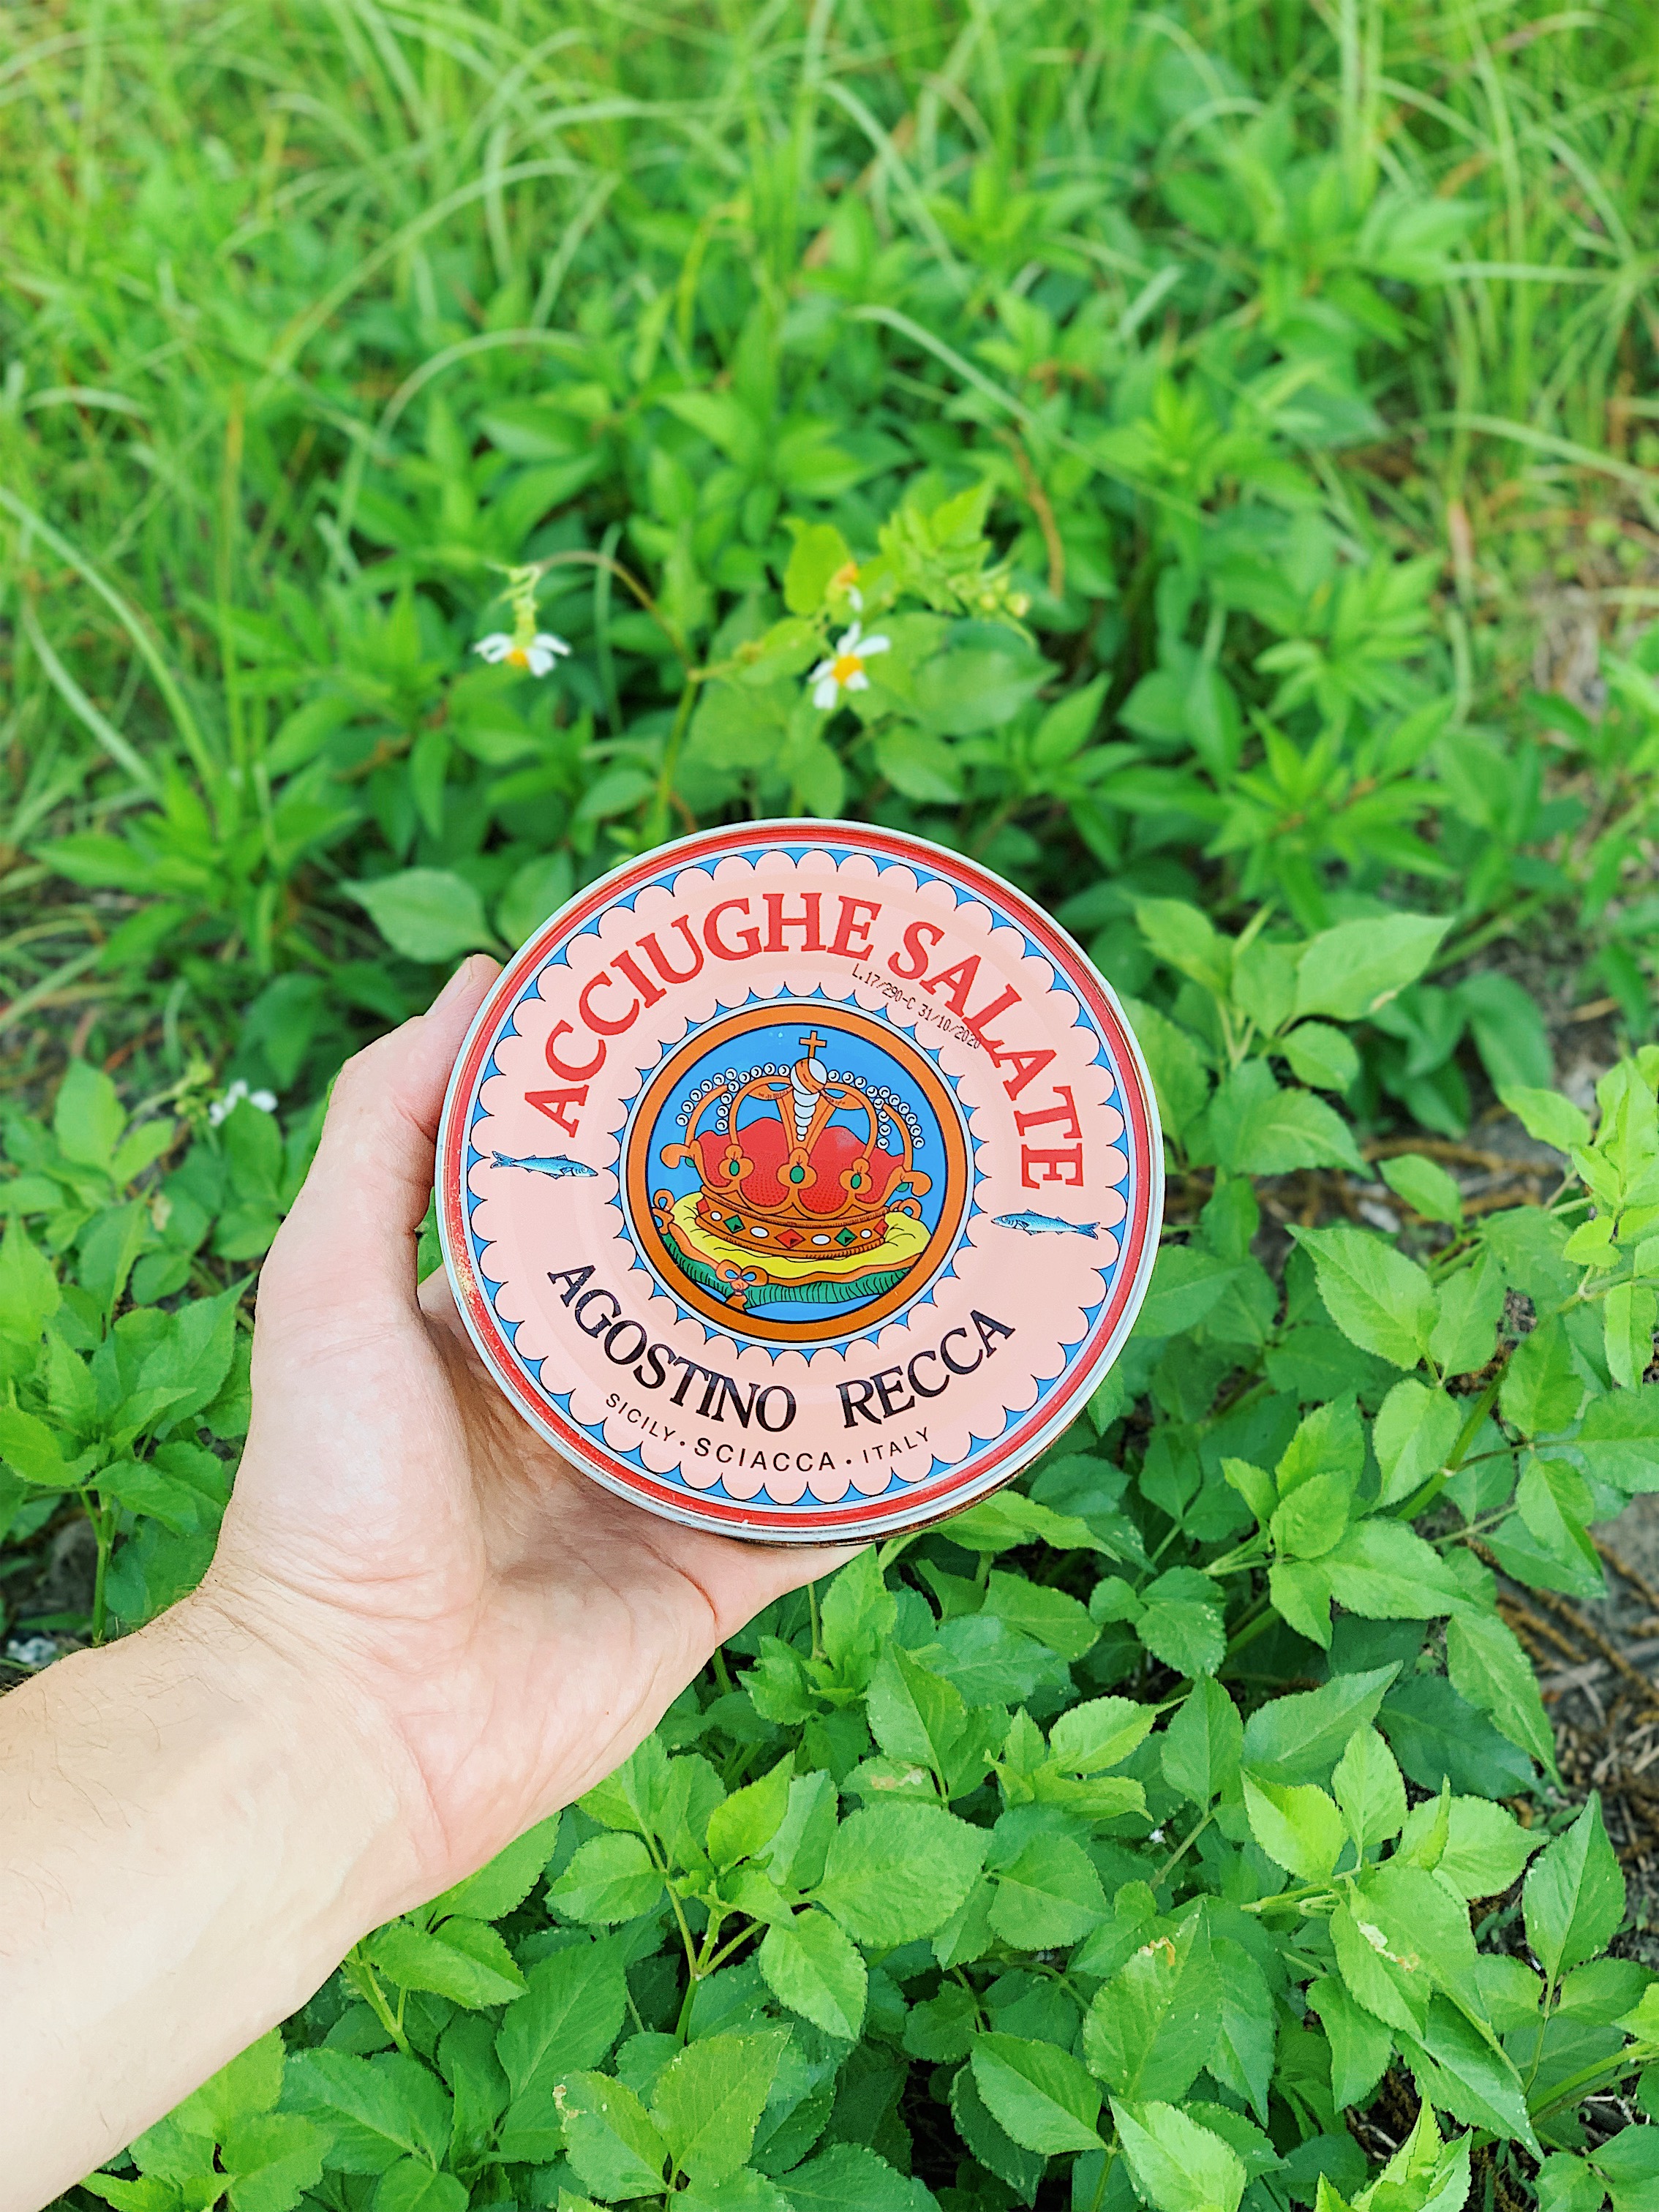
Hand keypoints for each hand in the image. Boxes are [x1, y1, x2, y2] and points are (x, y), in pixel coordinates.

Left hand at [197, 956, 851, 1913]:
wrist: (353, 1716)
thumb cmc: (327, 1490)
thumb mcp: (328, 1278)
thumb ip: (391, 1130)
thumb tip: (484, 977)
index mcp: (495, 1335)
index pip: (598, 1214)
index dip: (665, 1139)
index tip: (742, 1058)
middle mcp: (579, 1409)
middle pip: (704, 1302)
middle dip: (781, 1236)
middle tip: (877, 1144)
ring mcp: (647, 1499)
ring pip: (772, 1403)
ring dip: (844, 1347)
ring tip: (937, 1256)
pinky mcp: (706, 1587)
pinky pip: (816, 1521)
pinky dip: (882, 1477)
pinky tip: (955, 1413)